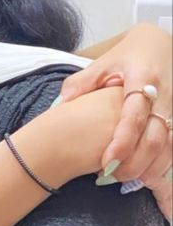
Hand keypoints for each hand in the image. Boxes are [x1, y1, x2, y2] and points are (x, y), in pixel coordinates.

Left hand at [58, 24, 171, 183]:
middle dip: (136, 163)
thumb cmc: (127, 56)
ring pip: (170, 146)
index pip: (134, 116)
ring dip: (151, 168)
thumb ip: (82, 83)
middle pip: (156, 138)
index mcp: (142, 79)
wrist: (159, 45)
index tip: (106, 162)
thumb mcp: (102, 63)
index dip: (123, 142)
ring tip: (129, 181)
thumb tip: (63, 102)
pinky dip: (162, 164)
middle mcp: (163, 95)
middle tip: (113, 177)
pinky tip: (147, 176)